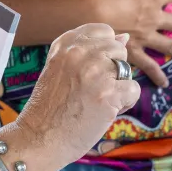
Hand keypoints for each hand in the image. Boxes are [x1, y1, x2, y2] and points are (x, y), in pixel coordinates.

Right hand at [12, 23, 141, 170]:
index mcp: (66, 43)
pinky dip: (124, 104)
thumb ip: (90, 51)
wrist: (38, 139)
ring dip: (118, 87)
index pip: (103, 31)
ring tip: (96, 102)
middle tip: (91, 90)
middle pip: (118, 49)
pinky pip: (133, 90)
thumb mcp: (61, 69)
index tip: (89, 70)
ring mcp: (95, 72)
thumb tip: (126, 37)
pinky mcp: (108, 95)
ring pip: (127, 69)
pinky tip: (104, 112)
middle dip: (112, 70)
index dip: (103, 52)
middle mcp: (80, 52)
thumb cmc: (50, 107)